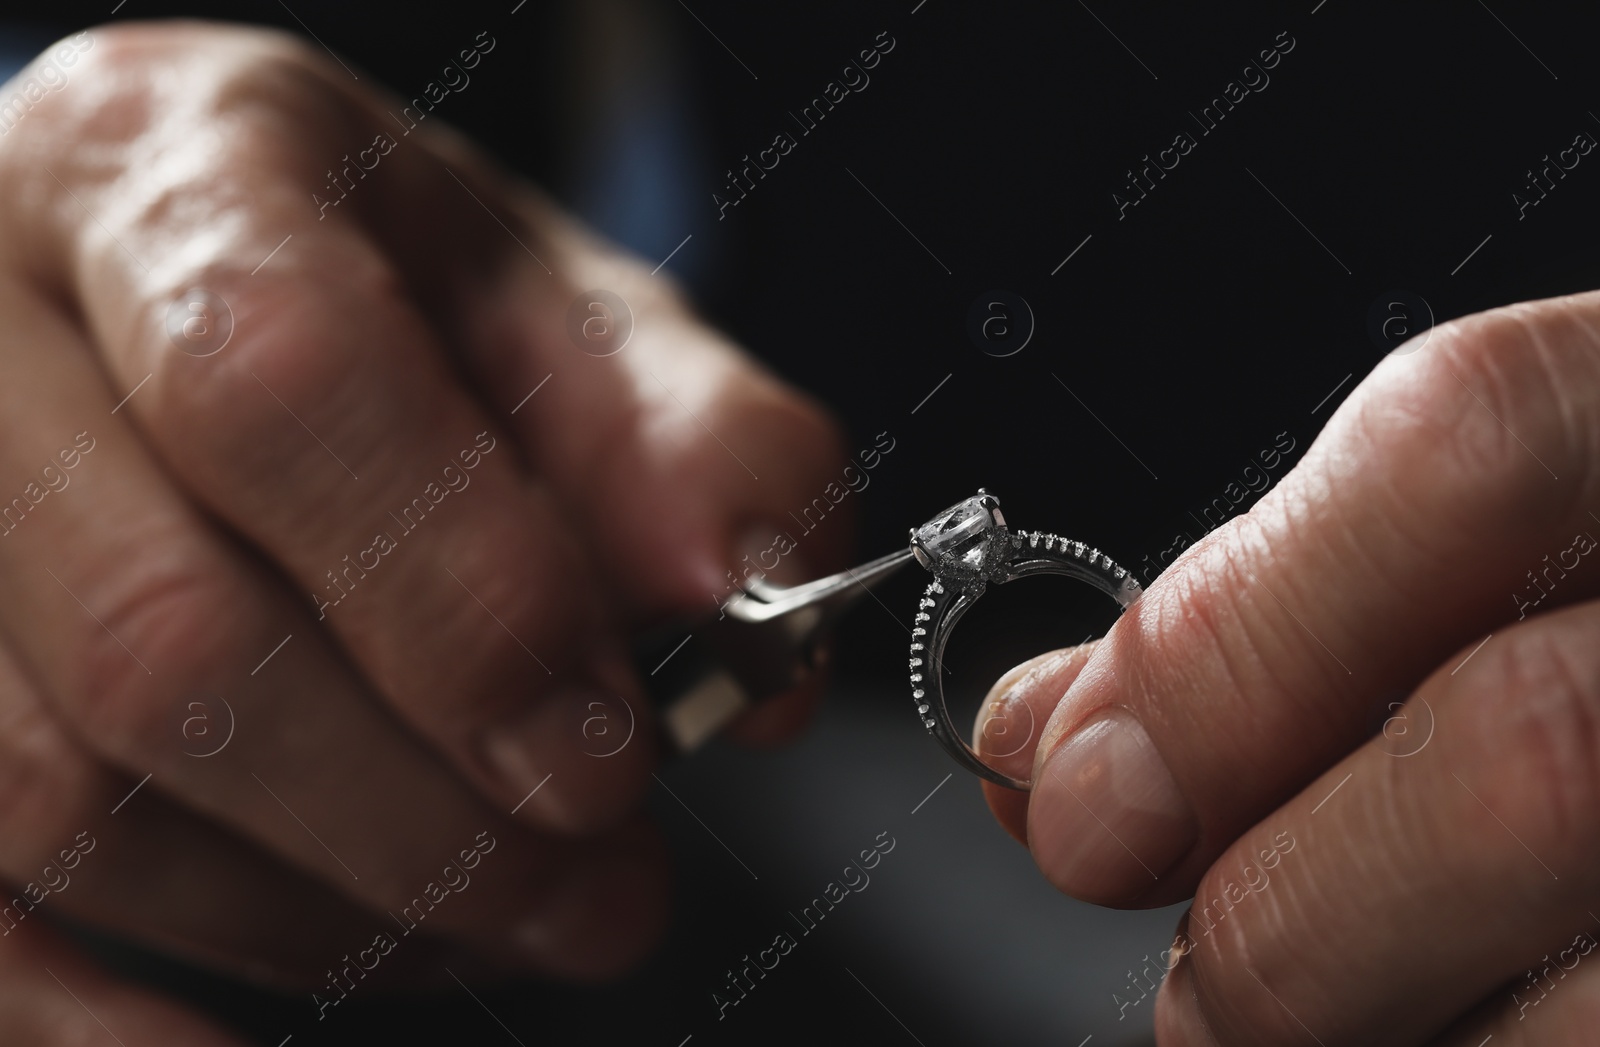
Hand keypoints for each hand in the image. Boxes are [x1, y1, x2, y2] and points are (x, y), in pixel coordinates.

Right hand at [0, 20, 847, 1037]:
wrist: (211, 285)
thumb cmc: (394, 294)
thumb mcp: (567, 311)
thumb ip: (693, 434)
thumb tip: (760, 590)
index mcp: (177, 168)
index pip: (281, 383)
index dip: (462, 599)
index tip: (610, 752)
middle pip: (158, 633)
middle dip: (418, 814)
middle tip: (598, 886)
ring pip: (56, 794)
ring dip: (316, 914)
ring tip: (496, 915)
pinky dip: (108, 1020)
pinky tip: (281, 1018)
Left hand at [980, 289, 1599, 1043]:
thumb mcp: (1508, 547)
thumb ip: (1285, 615)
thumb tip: (1054, 737)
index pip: (1464, 449)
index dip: (1234, 643)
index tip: (1078, 797)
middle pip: (1529, 750)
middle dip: (1292, 914)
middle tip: (1202, 990)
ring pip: (1596, 1010)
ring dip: (1386, 1045)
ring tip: (1331, 1033)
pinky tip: (1458, 1040)